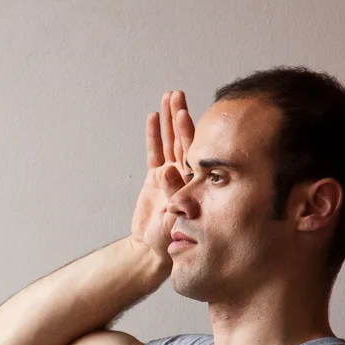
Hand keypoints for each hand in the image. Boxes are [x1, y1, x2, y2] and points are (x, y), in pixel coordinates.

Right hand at [131, 91, 194, 256]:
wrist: (152, 249)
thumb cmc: (169, 239)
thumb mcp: (175, 218)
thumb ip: (173, 194)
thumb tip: (167, 169)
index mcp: (192, 182)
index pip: (192, 152)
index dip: (189, 132)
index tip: (186, 114)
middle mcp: (183, 174)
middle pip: (182, 140)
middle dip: (179, 117)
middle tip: (177, 95)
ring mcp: (168, 174)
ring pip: (169, 141)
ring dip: (168, 120)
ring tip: (168, 97)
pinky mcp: (154, 178)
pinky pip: (154, 152)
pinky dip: (154, 135)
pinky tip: (154, 118)